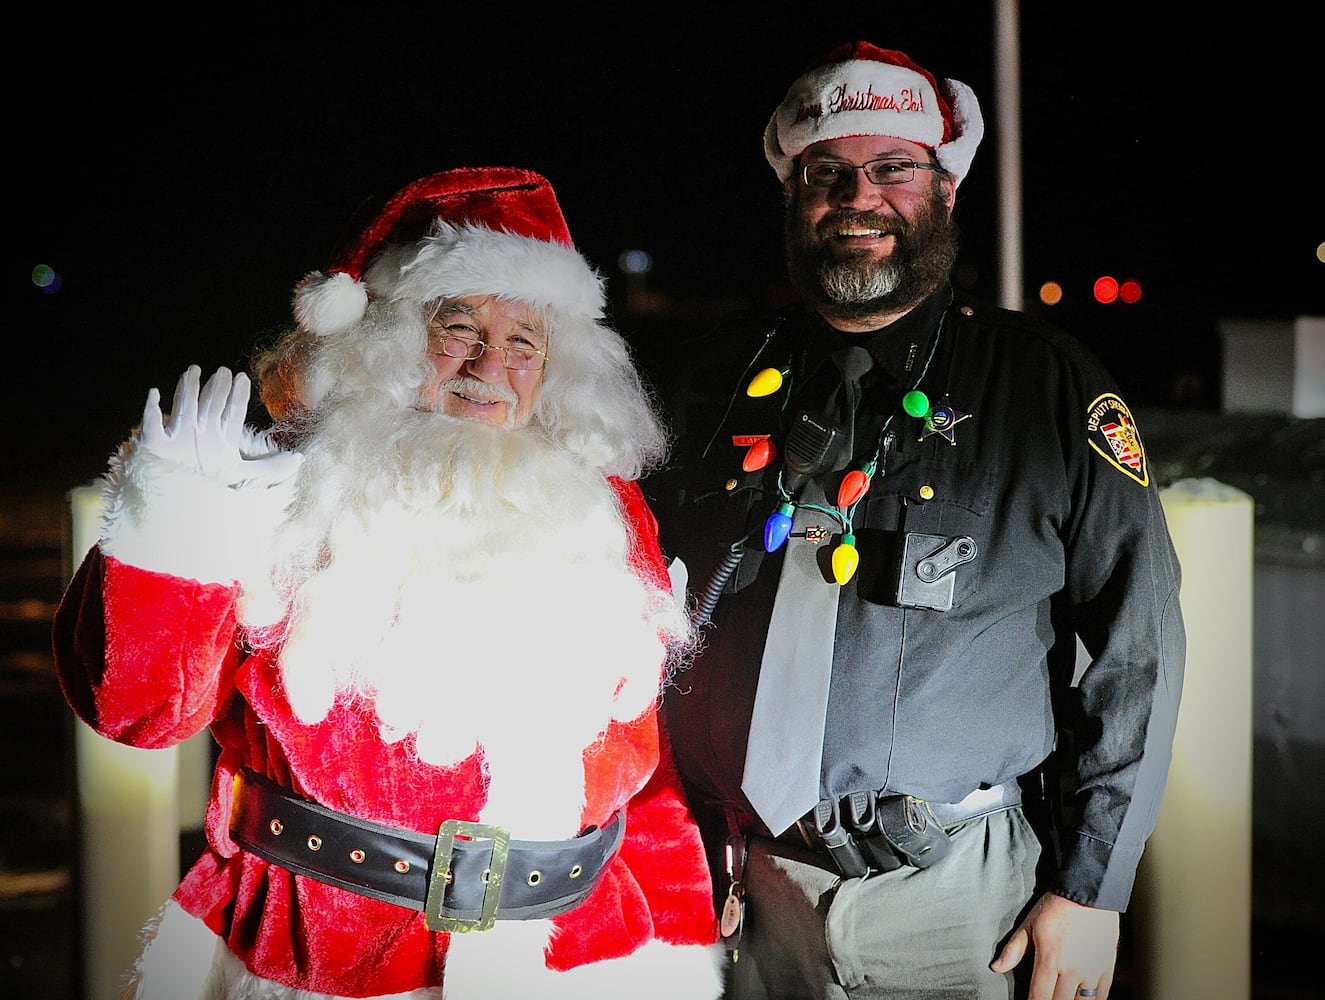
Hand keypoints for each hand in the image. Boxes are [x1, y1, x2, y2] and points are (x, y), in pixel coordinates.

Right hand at [139, 365, 300, 486]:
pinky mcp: (156, 445)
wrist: (183, 509)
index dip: (237, 395)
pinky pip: (151, 424)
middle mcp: (201, 433)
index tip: (242, 378)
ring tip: (194, 370)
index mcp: (221, 438)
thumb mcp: (245, 478)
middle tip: (223, 372)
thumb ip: (272, 468)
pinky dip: (151, 410)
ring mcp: (178, 437)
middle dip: (216, 387)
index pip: (232, 412)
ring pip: (184, 406)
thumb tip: (300, 459)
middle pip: (210, 404)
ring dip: (188, 388)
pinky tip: (155, 394)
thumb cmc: (212, 490)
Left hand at [990, 892, 1118, 999]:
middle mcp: (1071, 969)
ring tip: (1064, 998)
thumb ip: (1014, 949)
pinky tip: (1084, 999)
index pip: (1039, 996)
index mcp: (1049, 959)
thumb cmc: (1057, 906)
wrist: (1088, 893)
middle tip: (1047, 998)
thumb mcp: (1030, 924)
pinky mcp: (1107, 967)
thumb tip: (997, 967)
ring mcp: (1092, 970)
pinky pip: (1102, 995)